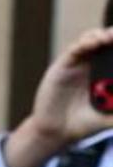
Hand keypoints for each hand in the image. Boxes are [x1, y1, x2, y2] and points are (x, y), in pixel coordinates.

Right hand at [6, 27, 112, 166]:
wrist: (58, 132)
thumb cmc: (86, 123)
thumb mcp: (111, 116)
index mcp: (108, 73)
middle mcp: (94, 65)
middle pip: (107, 42)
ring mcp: (78, 64)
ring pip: (91, 39)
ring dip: (102, 34)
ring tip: (110, 37)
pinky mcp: (63, 65)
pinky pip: (74, 49)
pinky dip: (84, 42)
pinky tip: (95, 43)